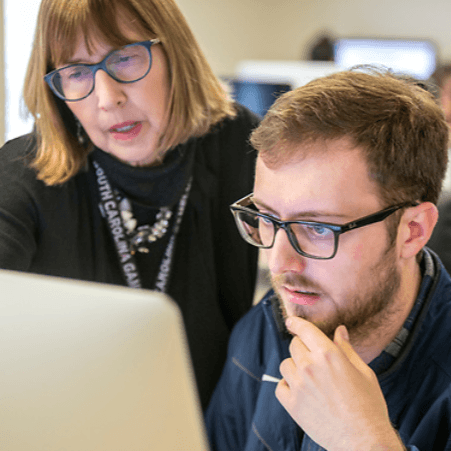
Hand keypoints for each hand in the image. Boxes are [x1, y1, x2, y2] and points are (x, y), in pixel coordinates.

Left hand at [275, 317, 404, 450]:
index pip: (305, 330)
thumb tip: (339, 331)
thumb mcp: (363, 372)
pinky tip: (301, 392)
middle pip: (294, 345)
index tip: (291, 322)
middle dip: (302, 348)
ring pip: (285, 364)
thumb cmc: (369, 407)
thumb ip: (346, 349)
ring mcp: (299, 385)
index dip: (296, 323)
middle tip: (313, 359)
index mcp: (328, 354)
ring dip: (294, 367)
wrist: (364, 441)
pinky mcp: (292, 404)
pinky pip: (280, 386)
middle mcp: (310, 366)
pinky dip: (287, 386)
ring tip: (309, 378)